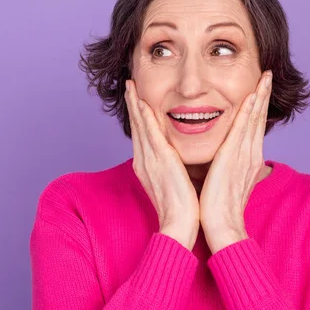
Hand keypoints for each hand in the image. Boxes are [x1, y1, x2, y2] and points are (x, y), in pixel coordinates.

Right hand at [124, 79, 199, 249]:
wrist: (179, 224)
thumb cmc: (181, 208)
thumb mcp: (173, 184)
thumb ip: (172, 169)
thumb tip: (177, 162)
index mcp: (147, 166)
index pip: (141, 135)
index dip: (137, 116)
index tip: (136, 99)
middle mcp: (144, 160)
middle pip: (136, 126)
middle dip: (131, 105)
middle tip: (128, 85)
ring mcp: (149, 159)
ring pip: (140, 125)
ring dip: (135, 104)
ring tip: (130, 86)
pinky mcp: (160, 159)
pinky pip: (150, 132)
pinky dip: (144, 115)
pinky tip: (141, 101)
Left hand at [199, 70, 272, 253]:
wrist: (221, 225)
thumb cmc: (219, 205)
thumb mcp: (227, 178)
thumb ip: (228, 164)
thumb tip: (225, 157)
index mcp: (248, 158)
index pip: (254, 125)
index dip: (259, 105)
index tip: (261, 87)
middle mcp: (250, 154)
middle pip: (259, 118)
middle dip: (264, 94)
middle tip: (268, 74)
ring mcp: (245, 155)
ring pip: (254, 119)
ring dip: (260, 96)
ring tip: (264, 77)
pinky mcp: (234, 158)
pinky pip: (243, 130)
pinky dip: (249, 112)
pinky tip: (252, 96)